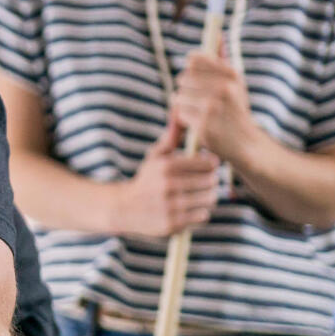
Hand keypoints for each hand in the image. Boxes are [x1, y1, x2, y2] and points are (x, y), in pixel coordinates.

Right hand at [118, 113, 220, 236]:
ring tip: (199, 194)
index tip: (206, 166)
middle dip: (210, 181)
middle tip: (204, 181)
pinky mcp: (173, 224)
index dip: (210, 164)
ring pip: (210, 199)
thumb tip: (179, 111)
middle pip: (211, 182)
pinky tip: (190, 209)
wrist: (123, 209)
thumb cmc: (146, 180)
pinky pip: (203, 216)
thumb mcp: (155, 157)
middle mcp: (169, 186)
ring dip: (208, 197)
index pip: (208, 163)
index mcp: (167, 166)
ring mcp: (171, 206)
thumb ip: (171, 137)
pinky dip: (200, 213)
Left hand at [171, 47, 255, 162]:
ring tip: (198, 113)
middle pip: (183, 78)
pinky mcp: (204, 126)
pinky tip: (198, 124)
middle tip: (198, 101)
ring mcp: (213, 107)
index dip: (191, 69)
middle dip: (186, 90)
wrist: (246, 144)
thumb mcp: (235, 82)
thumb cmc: (235, 109)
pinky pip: (180, 114)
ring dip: (183, 105)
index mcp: (231, 74)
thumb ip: (222, 58)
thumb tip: (216, 31)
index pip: (194, 58)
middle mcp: (224, 88)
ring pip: (178, 96)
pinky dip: (185, 120)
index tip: (196, 79)